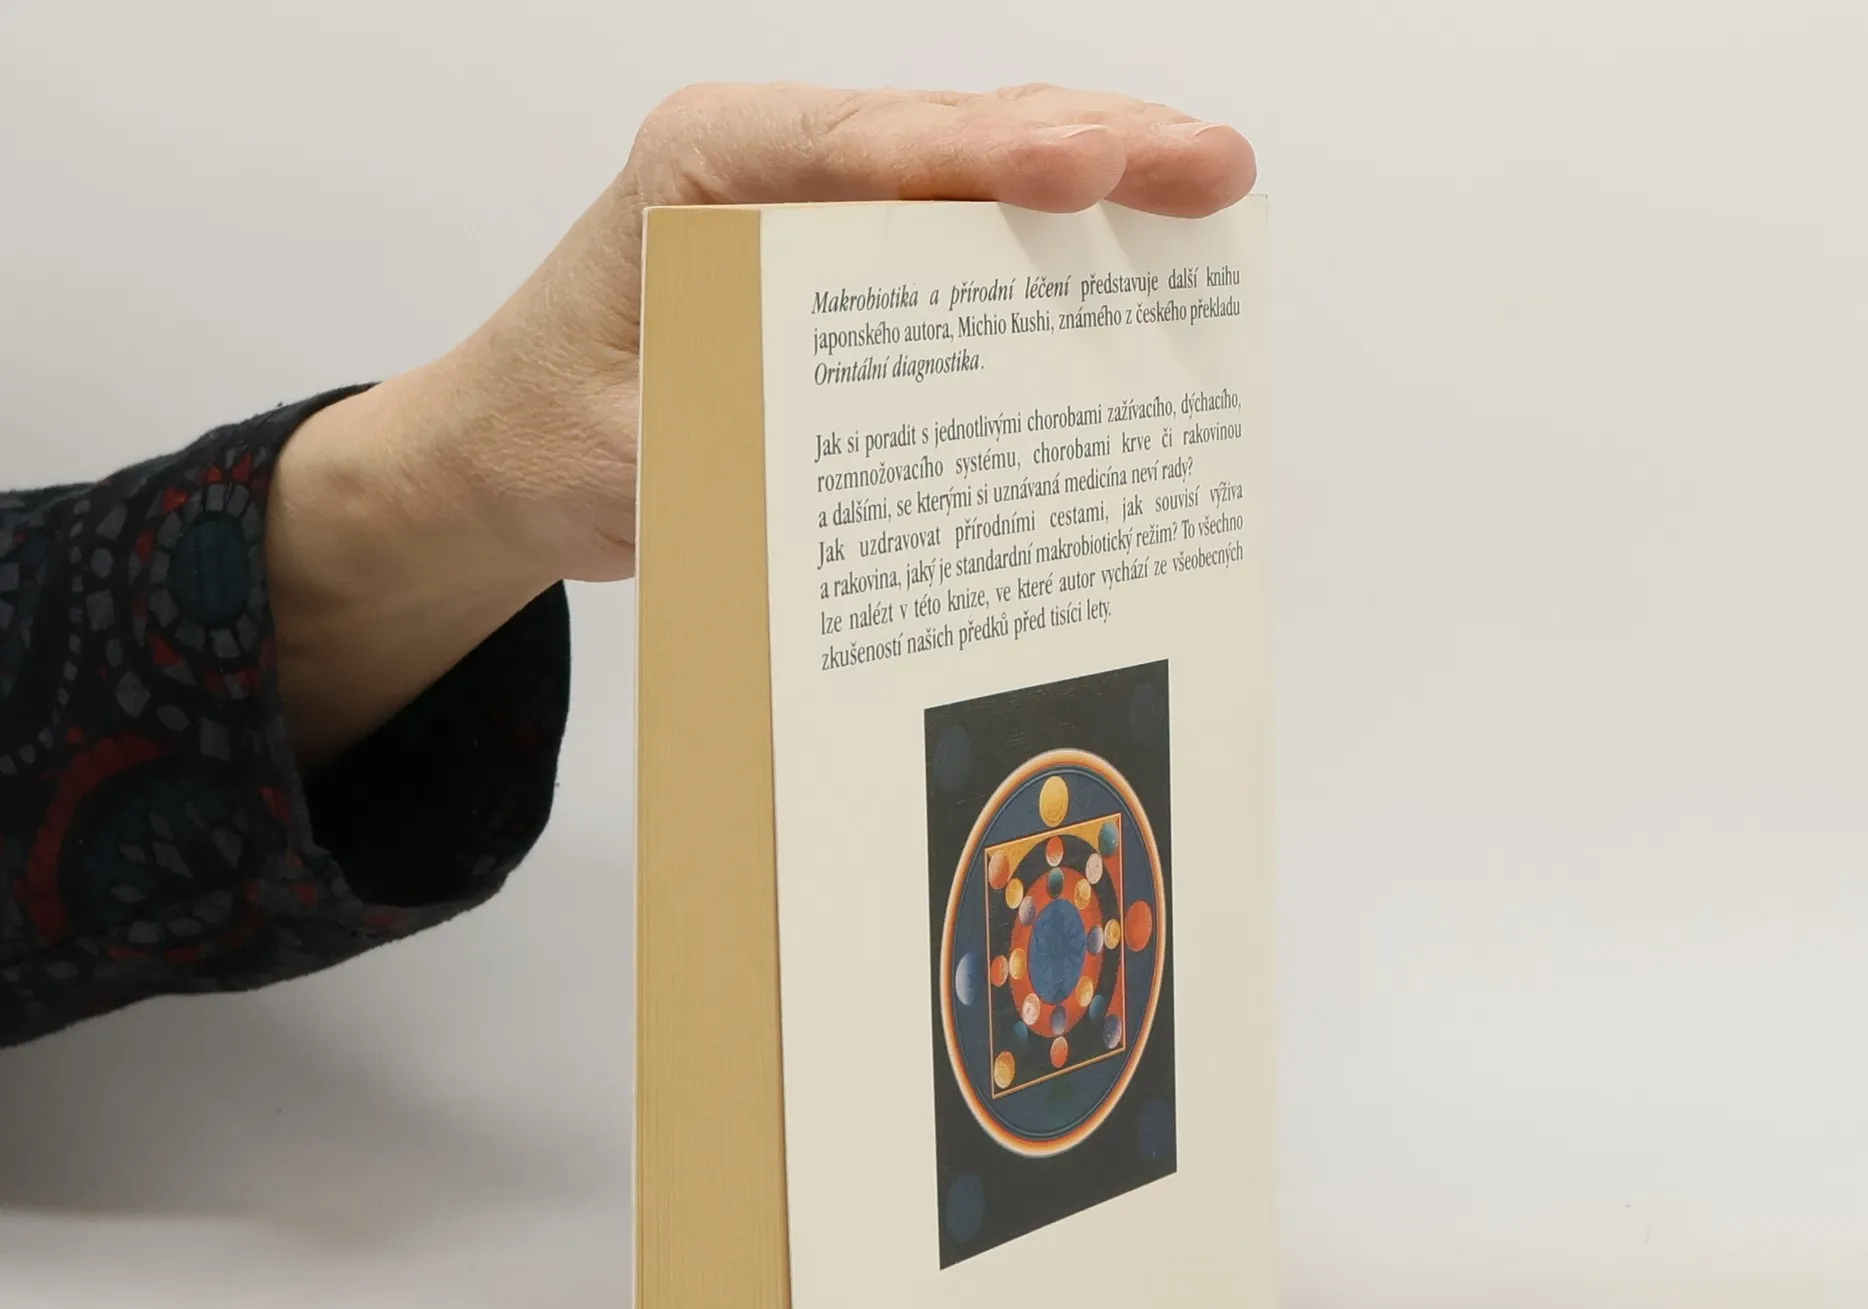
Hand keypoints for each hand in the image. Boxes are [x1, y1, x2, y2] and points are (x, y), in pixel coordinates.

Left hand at [268, 85, 1257, 763]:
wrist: (504, 458)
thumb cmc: (546, 435)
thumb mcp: (637, 452)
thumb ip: (747, 439)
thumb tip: (881, 464)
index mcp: (702, 170)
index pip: (863, 145)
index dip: (985, 154)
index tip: (1084, 167)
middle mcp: (769, 168)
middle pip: (950, 135)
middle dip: (1091, 147)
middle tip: (1212, 168)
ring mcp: (815, 210)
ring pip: (973, 174)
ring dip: (1094, 187)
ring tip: (1208, 194)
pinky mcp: (843, 267)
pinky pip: (959, 242)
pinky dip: (1046, 251)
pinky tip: (1131, 262)